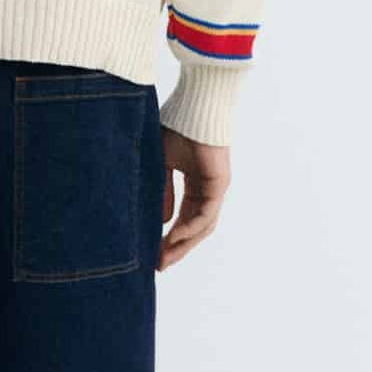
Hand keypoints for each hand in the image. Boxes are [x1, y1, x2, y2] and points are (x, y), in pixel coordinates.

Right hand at [158, 128, 230, 268]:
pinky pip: (206, 214)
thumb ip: (163, 191)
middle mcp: (208, 189)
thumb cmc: (177, 126)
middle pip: (195, 227)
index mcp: (195, 183)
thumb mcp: (162, 164)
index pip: (185, 217)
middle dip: (176, 247)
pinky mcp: (219, 185)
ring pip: (202, 226)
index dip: (170, 236)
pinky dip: (190, 228)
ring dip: (184, 244)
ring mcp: (215, 188)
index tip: (153, 252)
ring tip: (164, 259)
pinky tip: (173, 237)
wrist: (195, 107)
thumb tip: (163, 221)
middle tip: (158, 265)